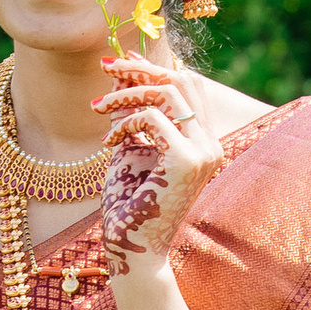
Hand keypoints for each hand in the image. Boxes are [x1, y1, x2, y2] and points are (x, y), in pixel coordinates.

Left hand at [93, 50, 229, 272]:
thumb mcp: (128, 149)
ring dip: (127, 93)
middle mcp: (211, 144)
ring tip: (98, 108)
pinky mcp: (188, 160)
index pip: (187, 87)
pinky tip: (108, 142)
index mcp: (204, 142)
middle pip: (183, 80)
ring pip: (169, 92)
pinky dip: (124, 122)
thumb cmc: (129, 205)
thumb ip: (130, 114)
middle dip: (142, 69)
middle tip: (105, 66)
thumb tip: (119, 74)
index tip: (122, 61)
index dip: (155, 68)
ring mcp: (204, 152)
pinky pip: (152, 117)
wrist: (133, 248)